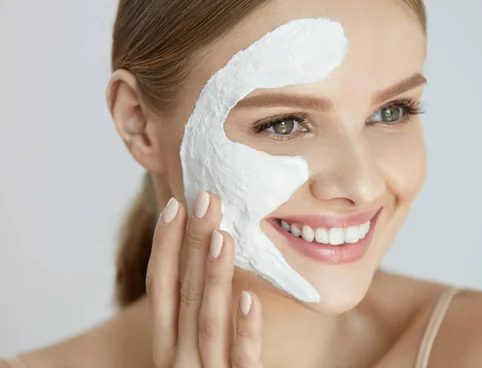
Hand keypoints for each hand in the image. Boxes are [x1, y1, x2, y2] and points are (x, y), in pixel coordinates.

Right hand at [146, 191, 262, 367]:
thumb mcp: (195, 349)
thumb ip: (198, 313)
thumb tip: (208, 259)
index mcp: (169, 346)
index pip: (162, 288)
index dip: (166, 246)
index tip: (175, 205)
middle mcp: (179, 360)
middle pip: (183, 295)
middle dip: (191, 245)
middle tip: (204, 198)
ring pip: (209, 321)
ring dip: (214, 277)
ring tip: (224, 235)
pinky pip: (242, 361)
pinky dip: (245, 330)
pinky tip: (250, 297)